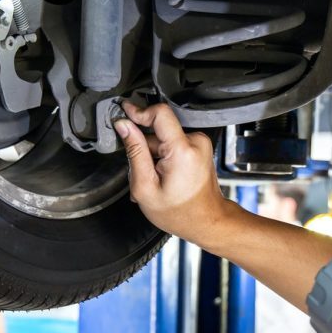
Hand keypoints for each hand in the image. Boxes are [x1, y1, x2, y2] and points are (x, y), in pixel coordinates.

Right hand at [114, 101, 232, 245]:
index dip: (139, 112)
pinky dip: (163, 158)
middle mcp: (196, 142)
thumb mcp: (145, 187)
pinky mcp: (199, 147)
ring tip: (154, 179)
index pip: (160, 113)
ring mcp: (200, 144)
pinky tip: (163, 176)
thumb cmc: (180, 213)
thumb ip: (134, 152)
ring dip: (153, 155)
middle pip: (159, 129)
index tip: (125, 112)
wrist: (207, 221)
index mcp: (183, 150)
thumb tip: (124, 126)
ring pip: (164, 138)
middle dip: (144, 147)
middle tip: (142, 171)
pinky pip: (173, 143)